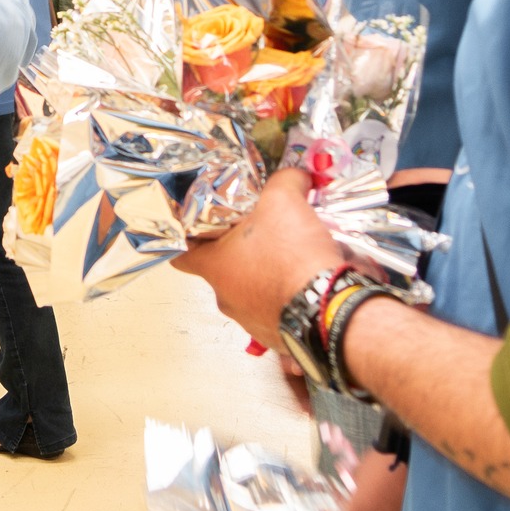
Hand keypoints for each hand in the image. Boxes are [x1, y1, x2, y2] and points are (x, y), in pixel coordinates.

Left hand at [171, 168, 340, 350]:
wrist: (329, 308)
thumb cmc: (293, 256)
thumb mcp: (285, 199)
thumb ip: (285, 180)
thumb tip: (295, 175)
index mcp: (214, 266)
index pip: (180, 254)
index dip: (188, 237)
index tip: (199, 228)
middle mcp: (225, 298)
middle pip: (222, 270)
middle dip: (241, 252)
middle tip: (261, 235)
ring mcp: (250, 321)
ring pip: (251, 292)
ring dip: (266, 276)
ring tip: (290, 257)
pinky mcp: (277, 335)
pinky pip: (277, 311)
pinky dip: (288, 297)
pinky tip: (305, 281)